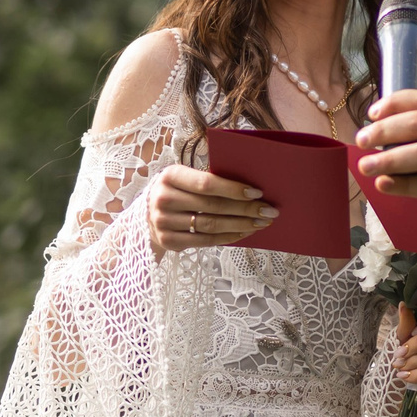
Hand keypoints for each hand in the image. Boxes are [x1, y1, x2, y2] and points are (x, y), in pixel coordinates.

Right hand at [146, 164, 275, 257]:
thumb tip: (250, 189)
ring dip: (241, 224)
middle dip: (246, 209)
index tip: (258, 193)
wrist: (147, 216)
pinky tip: (244, 233)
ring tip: (261, 223)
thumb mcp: (185, 179)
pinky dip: (228, 237)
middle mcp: (163, 198)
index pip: (206, 183)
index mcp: (170, 176)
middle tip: (269, 211)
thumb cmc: (178, 192)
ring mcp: (164, 222)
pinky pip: (205, 241)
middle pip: (213, 206)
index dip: (234, 189)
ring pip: (211, 225)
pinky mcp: (169, 241)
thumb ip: (208, 181)